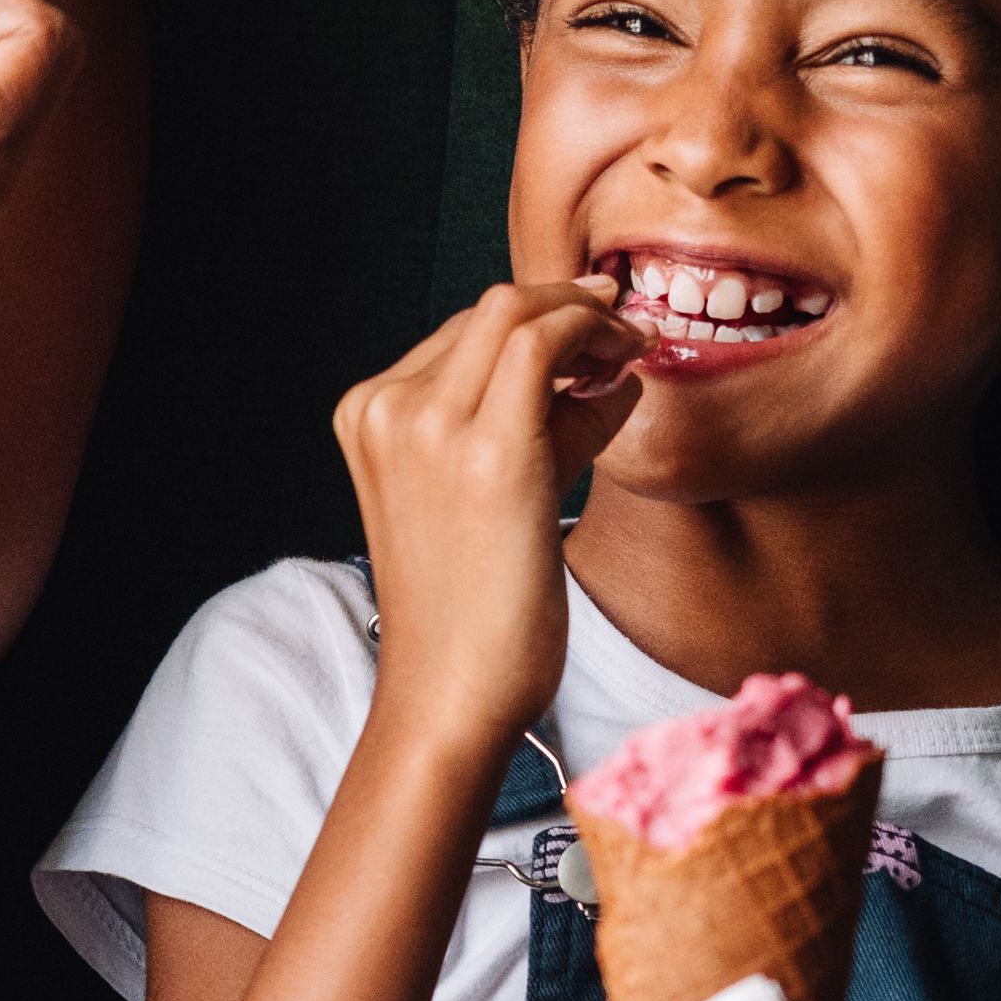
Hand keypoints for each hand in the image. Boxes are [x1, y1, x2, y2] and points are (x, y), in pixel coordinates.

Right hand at [328, 280, 638, 745]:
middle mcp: (388, 409)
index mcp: (368, 415)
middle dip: (570, 307)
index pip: (463, 331)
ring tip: (632, 350)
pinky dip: (598, 342)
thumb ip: (524, 426)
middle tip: (624, 331)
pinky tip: (628, 373)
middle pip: (491, 307)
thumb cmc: (470, 612)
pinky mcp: (489, 453)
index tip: (593, 334)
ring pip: (521, 312)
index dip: (539, 322)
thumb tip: (603, 375)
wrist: (450, 694)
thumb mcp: (475, 495)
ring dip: (590, 319)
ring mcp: (430, 426)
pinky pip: (549, 347)